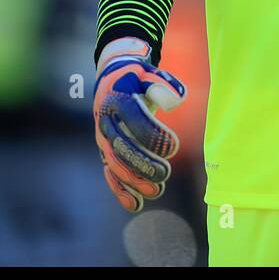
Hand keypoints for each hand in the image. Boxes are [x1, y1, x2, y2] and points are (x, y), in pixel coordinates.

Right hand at [93, 49, 185, 211]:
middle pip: (120, 146)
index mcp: (116, 99)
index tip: (174, 147)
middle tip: (165, 174)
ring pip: (113, 164)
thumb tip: (175, 100)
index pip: (133, 118)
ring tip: (156, 190)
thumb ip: (162, 85)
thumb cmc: (138, 79)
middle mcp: (105, 121)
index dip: (152, 134)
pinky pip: (110, 173)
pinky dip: (120, 190)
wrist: (112, 80)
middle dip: (142, 163)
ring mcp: (103, 138)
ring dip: (132, 180)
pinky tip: (136, 204)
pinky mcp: (105, 152)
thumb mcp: (150, 75)